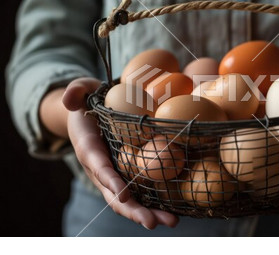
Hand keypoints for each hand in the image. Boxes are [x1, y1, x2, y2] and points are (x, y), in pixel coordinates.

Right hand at [63, 77, 178, 229]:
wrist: (90, 113)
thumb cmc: (90, 100)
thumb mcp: (82, 89)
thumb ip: (75, 90)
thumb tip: (70, 99)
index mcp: (88, 147)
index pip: (98, 166)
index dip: (109, 180)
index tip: (122, 194)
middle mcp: (100, 167)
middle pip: (113, 194)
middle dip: (132, 210)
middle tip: (152, 222)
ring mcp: (114, 174)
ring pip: (128, 199)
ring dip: (148, 213)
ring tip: (172, 222)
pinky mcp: (127, 174)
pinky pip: (139, 192)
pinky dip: (155, 203)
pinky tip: (177, 211)